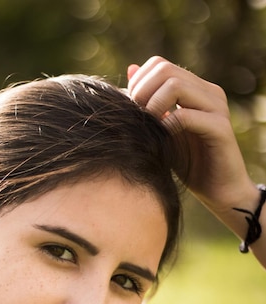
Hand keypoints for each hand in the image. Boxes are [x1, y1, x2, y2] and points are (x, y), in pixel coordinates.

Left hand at [127, 57, 257, 217]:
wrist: (218, 191)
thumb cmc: (189, 163)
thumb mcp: (162, 131)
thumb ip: (149, 104)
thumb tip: (130, 71)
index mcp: (195, 89)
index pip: (160, 65)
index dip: (138, 83)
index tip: (130, 110)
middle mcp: (208, 92)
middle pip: (165, 70)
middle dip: (142, 93)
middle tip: (136, 119)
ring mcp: (217, 108)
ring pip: (177, 86)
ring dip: (153, 106)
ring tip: (147, 127)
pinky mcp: (220, 129)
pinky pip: (187, 115)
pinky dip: (167, 126)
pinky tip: (161, 139)